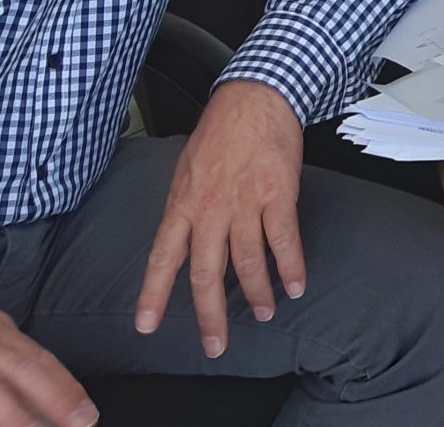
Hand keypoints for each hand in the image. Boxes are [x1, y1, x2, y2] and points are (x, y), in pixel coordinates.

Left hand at [134, 80, 305, 357]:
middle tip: (214, 345)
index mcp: (183, 203)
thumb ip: (186, 207)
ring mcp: (244, 203)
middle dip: (210, 315)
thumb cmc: (221, 130)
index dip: (154, 294)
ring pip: (248, 262)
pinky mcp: (277, 194)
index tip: (146, 325)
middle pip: (206, 273)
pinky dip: (291, 266)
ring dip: (257, 293)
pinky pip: (284, 240)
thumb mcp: (187, 169)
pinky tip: (296, 284)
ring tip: (263, 313)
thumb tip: (184, 241)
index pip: (163, 257)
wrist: (255, 97)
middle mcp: (210, 209)